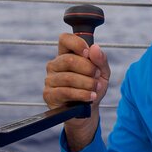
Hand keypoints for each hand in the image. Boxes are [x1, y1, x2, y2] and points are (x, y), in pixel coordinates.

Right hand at [44, 33, 110, 151]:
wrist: (88, 111)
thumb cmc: (92, 88)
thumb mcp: (102, 73)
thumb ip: (100, 60)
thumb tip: (95, 48)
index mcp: (66, 54)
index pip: (65, 39)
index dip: (76, 43)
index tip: (88, 53)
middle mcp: (55, 65)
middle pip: (69, 59)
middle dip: (88, 68)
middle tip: (97, 75)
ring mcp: (50, 80)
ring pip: (68, 77)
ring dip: (87, 83)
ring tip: (96, 88)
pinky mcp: (49, 95)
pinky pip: (65, 92)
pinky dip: (82, 94)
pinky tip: (91, 97)